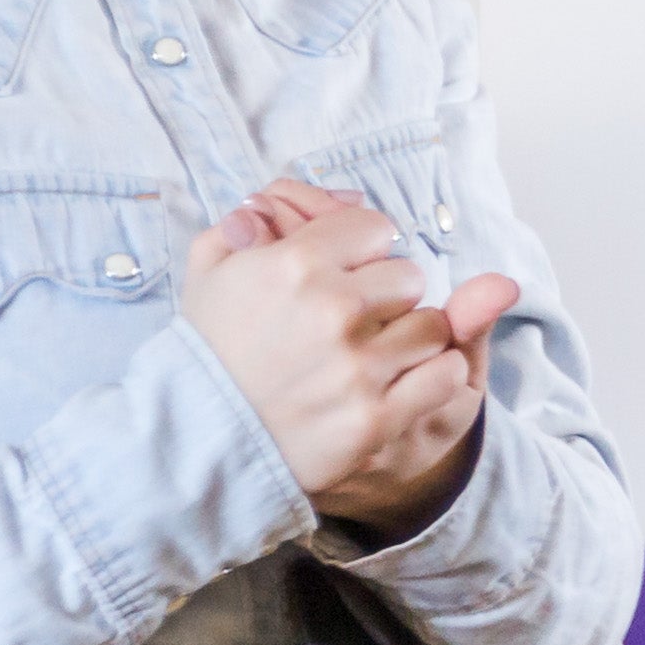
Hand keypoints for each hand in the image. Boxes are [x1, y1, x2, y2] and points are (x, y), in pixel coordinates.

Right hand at [182, 180, 518, 536]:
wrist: (197, 445)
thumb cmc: (206, 354)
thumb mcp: (208, 276)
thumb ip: (243, 224)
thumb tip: (280, 200)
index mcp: (294, 265)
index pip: (375, 229)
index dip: (362, 251)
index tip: (345, 275)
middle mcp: (331, 311)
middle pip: (409, 277)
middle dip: (387, 296)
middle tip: (356, 322)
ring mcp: (357, 368)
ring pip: (433, 327)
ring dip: (412, 339)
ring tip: (374, 356)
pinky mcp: (375, 418)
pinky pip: (446, 375)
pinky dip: (434, 377)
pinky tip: (402, 381)